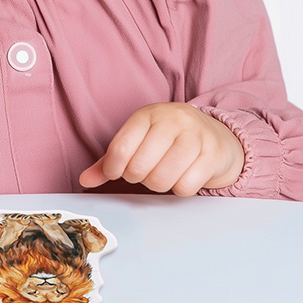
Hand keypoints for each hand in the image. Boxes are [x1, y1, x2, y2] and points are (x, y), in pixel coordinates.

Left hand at [79, 102, 243, 195]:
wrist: (217, 136)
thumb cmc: (170, 140)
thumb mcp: (139, 141)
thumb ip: (111, 160)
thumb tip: (85, 179)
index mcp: (148, 114)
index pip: (120, 148)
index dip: (113, 168)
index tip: (117, 172)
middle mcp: (173, 120)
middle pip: (140, 167)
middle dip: (139, 177)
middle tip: (146, 172)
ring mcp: (195, 135)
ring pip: (162, 179)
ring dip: (159, 184)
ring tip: (164, 173)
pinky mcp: (212, 154)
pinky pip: (186, 186)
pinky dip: (181, 189)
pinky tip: (183, 176)